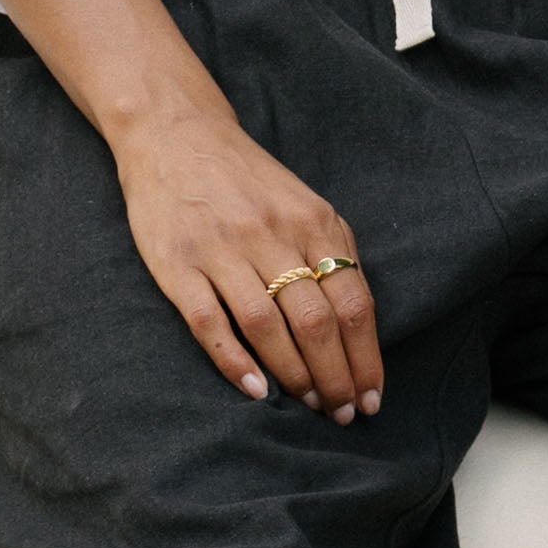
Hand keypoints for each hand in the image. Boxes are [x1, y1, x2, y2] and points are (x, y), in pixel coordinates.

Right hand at [110, 101, 386, 421]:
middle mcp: (272, 234)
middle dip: (335, 376)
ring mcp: (222, 250)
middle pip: (317, 321)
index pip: (353, 302)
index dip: (365, 358)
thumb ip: (329, 254)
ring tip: (309, 405)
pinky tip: (256, 390)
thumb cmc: (247, 181)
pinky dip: (236, 362)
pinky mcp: (178, 265)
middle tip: (341, 412)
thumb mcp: (303, 204)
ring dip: (294, 375)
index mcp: (313, 222)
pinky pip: (211, 323)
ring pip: (268, 326)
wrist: (176, 135)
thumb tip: (355, 328)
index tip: (371, 397)